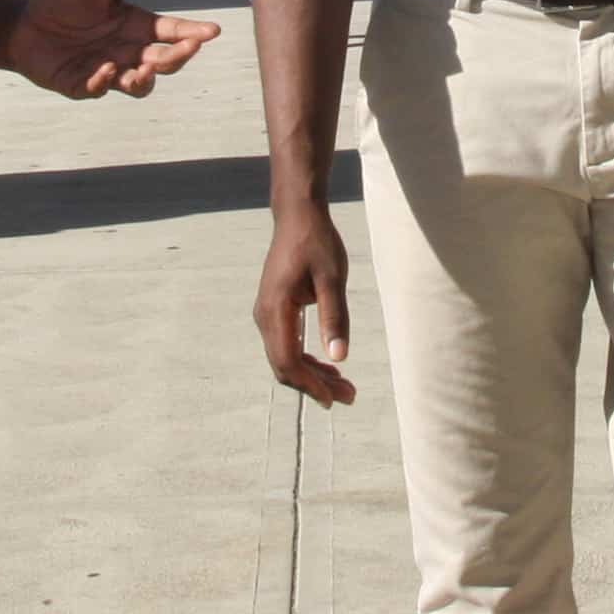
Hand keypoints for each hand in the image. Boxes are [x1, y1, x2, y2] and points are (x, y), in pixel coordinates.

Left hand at [10, 0, 221, 98]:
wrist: (21, 22)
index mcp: (135, 25)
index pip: (171, 30)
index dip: (192, 32)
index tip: (212, 30)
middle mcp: (127, 51)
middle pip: (164, 61)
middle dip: (178, 57)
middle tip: (188, 48)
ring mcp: (107, 71)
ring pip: (139, 84)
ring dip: (146, 79)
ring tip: (146, 69)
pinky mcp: (81, 85)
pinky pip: (98, 90)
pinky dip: (103, 83)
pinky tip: (105, 69)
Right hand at [254, 203, 356, 404]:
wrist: (297, 216)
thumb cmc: (316, 242)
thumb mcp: (332, 278)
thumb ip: (334, 317)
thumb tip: (340, 358)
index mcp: (276, 308)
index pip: (287, 360)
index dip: (310, 383)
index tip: (334, 398)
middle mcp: (265, 315)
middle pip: (284, 365)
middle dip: (314, 385)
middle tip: (349, 397)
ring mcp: (267, 314)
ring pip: (284, 358)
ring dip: (312, 375)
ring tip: (344, 387)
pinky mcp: (274, 311)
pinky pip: (286, 345)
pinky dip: (306, 360)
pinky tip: (329, 366)